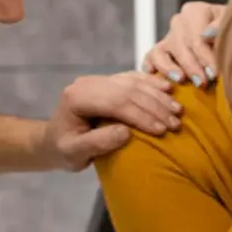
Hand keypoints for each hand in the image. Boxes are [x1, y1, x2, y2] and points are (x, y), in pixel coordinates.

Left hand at [44, 72, 181, 171]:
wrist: (53, 141)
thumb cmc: (63, 150)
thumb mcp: (75, 153)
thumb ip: (97, 143)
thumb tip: (125, 132)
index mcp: (77, 97)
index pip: (116, 103)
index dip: (141, 115)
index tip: (161, 130)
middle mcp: (88, 83)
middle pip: (128, 91)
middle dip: (155, 106)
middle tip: (176, 123)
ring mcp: (99, 80)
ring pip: (133, 82)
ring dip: (158, 96)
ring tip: (177, 110)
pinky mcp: (108, 82)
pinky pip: (133, 78)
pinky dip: (152, 84)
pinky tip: (168, 89)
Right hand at [142, 1, 225, 85]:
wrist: (228, 40)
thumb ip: (221, 26)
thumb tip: (207, 34)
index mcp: (194, 11)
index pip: (196, 36)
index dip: (205, 57)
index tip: (214, 73)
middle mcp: (178, 22)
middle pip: (180, 46)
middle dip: (192, 66)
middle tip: (202, 82)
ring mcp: (167, 38)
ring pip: (160, 52)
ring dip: (169, 68)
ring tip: (180, 80)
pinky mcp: (159, 53)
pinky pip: (150, 61)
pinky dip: (153, 72)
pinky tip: (164, 84)